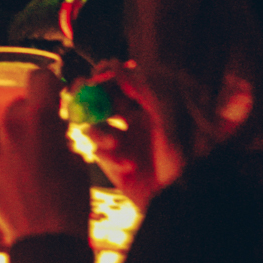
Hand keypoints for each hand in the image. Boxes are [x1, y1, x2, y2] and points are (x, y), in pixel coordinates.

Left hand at [0, 68, 91, 244]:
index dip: (49, 83)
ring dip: (15, 135)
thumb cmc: (70, 200)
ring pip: (3, 127)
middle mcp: (10, 125)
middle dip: (32, 114)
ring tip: (30, 160)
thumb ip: (61, 135)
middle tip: (46, 135)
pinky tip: (16, 176)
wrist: (46, 241)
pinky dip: (2, 155)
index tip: (54, 93)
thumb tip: (54, 129)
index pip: (39, 77)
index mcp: (39, 118)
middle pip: (19, 104)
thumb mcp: (78, 160)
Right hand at [80, 68, 183, 210]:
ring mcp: (120, 140)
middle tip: (80, 93)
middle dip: (90, 96)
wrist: (179, 198)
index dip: (106, 76)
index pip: (120, 82)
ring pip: (94, 125)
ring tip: (114, 141)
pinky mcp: (111, 162)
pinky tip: (128, 165)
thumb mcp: (165, 115)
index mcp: (148, 105)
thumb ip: (140, 88)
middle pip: (101, 100)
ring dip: (100, 131)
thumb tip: (115, 64)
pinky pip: (97, 150)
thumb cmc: (182, 157)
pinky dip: (109, 155)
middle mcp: (132, 120)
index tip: (96, 74)